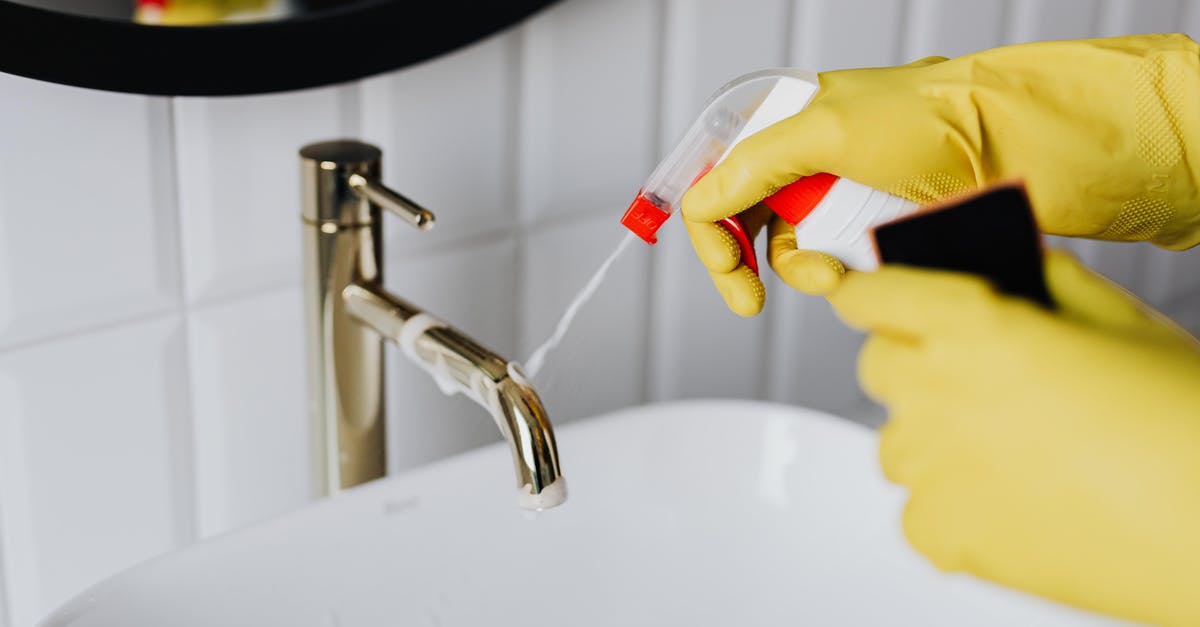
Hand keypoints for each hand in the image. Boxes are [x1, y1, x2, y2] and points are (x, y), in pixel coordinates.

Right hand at [683, 34, 1199, 314]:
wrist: (1025, 148)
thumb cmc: (940, 121)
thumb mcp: (828, 128)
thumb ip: (753, 164)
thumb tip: (703, 198)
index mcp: (790, 120)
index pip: (717, 175)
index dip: (709, 224)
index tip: (724, 266)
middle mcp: (810, 158)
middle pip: (745, 221)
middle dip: (747, 260)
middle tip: (748, 295)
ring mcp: (843, 195)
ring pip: (791, 251)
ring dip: (802, 271)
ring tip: (833, 274)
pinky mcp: (875, 229)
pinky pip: (835, 264)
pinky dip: (838, 276)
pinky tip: (856, 272)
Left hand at [828, 250, 1199, 625]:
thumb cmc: (1183, 419)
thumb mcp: (1119, 322)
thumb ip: (1044, 282)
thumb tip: (1010, 263)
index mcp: (971, 326)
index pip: (872, 296)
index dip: (873, 294)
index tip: (873, 298)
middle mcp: (933, 392)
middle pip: (878, 365)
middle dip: (913, 360)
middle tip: (973, 376)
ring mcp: (929, 469)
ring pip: (897, 440)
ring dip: (935, 437)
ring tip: (1015, 450)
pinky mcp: (939, 533)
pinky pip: (918, 508)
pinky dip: (953, 504)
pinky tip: (1017, 502)